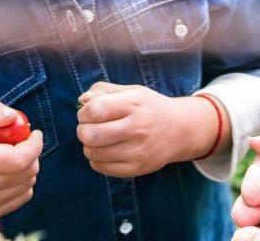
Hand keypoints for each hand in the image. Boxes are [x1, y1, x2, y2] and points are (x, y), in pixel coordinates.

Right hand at [0, 97, 42, 216]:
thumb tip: (12, 116)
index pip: (18, 158)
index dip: (34, 145)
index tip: (35, 133)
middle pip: (26, 171)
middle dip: (31, 153)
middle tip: (20, 141)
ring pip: (27, 183)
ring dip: (27, 166)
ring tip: (8, 155)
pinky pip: (23, 196)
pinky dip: (22, 182)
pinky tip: (7, 171)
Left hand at [76, 82, 220, 177]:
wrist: (178, 130)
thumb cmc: (147, 107)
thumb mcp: (130, 90)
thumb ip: (102, 90)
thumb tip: (81, 102)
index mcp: (134, 103)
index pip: (95, 110)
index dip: (83, 112)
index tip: (87, 112)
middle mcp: (137, 128)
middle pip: (90, 135)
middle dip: (83, 129)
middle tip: (90, 127)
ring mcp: (138, 151)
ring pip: (93, 152)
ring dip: (89, 145)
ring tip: (99, 138)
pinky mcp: (137, 168)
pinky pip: (101, 167)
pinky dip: (96, 158)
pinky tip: (106, 150)